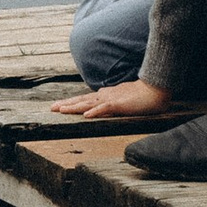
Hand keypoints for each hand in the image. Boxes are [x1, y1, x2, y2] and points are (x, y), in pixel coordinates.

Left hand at [47, 76, 178, 119]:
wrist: (155, 90)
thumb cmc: (142, 95)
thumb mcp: (124, 99)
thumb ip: (113, 101)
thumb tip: (103, 100)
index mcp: (106, 95)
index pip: (85, 99)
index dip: (72, 102)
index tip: (60, 106)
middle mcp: (105, 95)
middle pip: (82, 100)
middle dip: (66, 104)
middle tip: (52, 108)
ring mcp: (111, 99)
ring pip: (88, 104)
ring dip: (74, 107)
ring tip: (61, 110)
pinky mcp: (119, 104)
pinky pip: (104, 108)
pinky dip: (95, 112)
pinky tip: (86, 116)